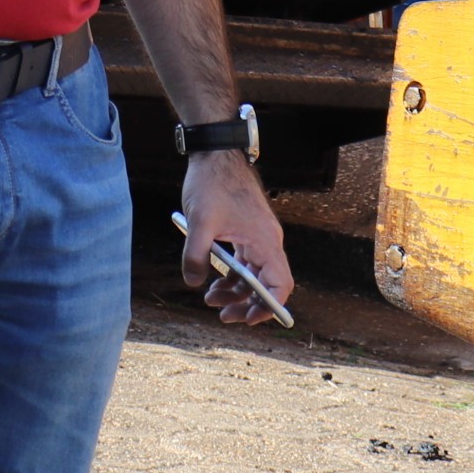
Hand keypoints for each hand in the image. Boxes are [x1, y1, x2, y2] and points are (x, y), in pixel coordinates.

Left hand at [181, 150, 291, 324]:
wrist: (215, 153)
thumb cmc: (212, 183)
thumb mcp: (200, 222)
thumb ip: (196, 256)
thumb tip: (193, 283)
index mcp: (264, 241)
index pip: (280, 284)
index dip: (268, 306)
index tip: (249, 319)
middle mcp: (267, 241)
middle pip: (266, 284)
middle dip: (246, 304)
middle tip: (224, 315)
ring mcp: (257, 236)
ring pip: (253, 274)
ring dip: (235, 291)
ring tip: (210, 299)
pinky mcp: (246, 231)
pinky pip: (245, 262)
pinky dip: (231, 275)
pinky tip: (211, 282)